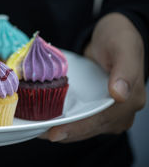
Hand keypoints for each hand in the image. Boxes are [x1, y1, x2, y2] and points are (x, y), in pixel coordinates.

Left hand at [41, 12, 145, 141]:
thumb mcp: (123, 47)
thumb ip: (124, 70)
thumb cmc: (119, 37)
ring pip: (82, 126)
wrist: (111, 34)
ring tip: (37, 129)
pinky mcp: (96, 107)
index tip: (54, 133)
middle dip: (64, 132)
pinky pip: (79, 118)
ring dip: (61, 129)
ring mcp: (108, 111)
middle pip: (89, 127)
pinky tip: (45, 120)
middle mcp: (120, 112)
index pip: (100, 120)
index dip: (77, 129)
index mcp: (131, 100)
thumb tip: (120, 95)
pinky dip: (63, 121)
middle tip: (37, 132)